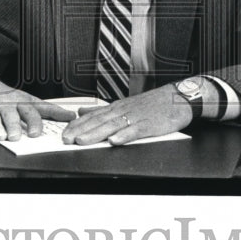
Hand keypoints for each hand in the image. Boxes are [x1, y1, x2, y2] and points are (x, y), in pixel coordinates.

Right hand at [0, 69, 75, 140]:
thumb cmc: (8, 97)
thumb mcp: (29, 100)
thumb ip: (48, 110)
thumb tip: (71, 116)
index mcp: (22, 102)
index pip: (35, 109)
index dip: (39, 120)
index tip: (42, 131)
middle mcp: (7, 103)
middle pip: (13, 114)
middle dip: (17, 124)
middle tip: (20, 136)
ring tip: (1, 136)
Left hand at [60, 84, 193, 145]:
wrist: (177, 98)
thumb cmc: (152, 104)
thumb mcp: (124, 104)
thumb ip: (103, 110)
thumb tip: (82, 111)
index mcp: (116, 108)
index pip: (92, 116)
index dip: (77, 125)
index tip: (63, 133)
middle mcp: (123, 111)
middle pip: (98, 121)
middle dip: (80, 131)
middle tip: (66, 139)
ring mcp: (135, 117)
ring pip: (112, 126)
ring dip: (96, 134)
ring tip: (83, 141)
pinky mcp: (149, 124)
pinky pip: (135, 131)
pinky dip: (124, 135)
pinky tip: (115, 141)